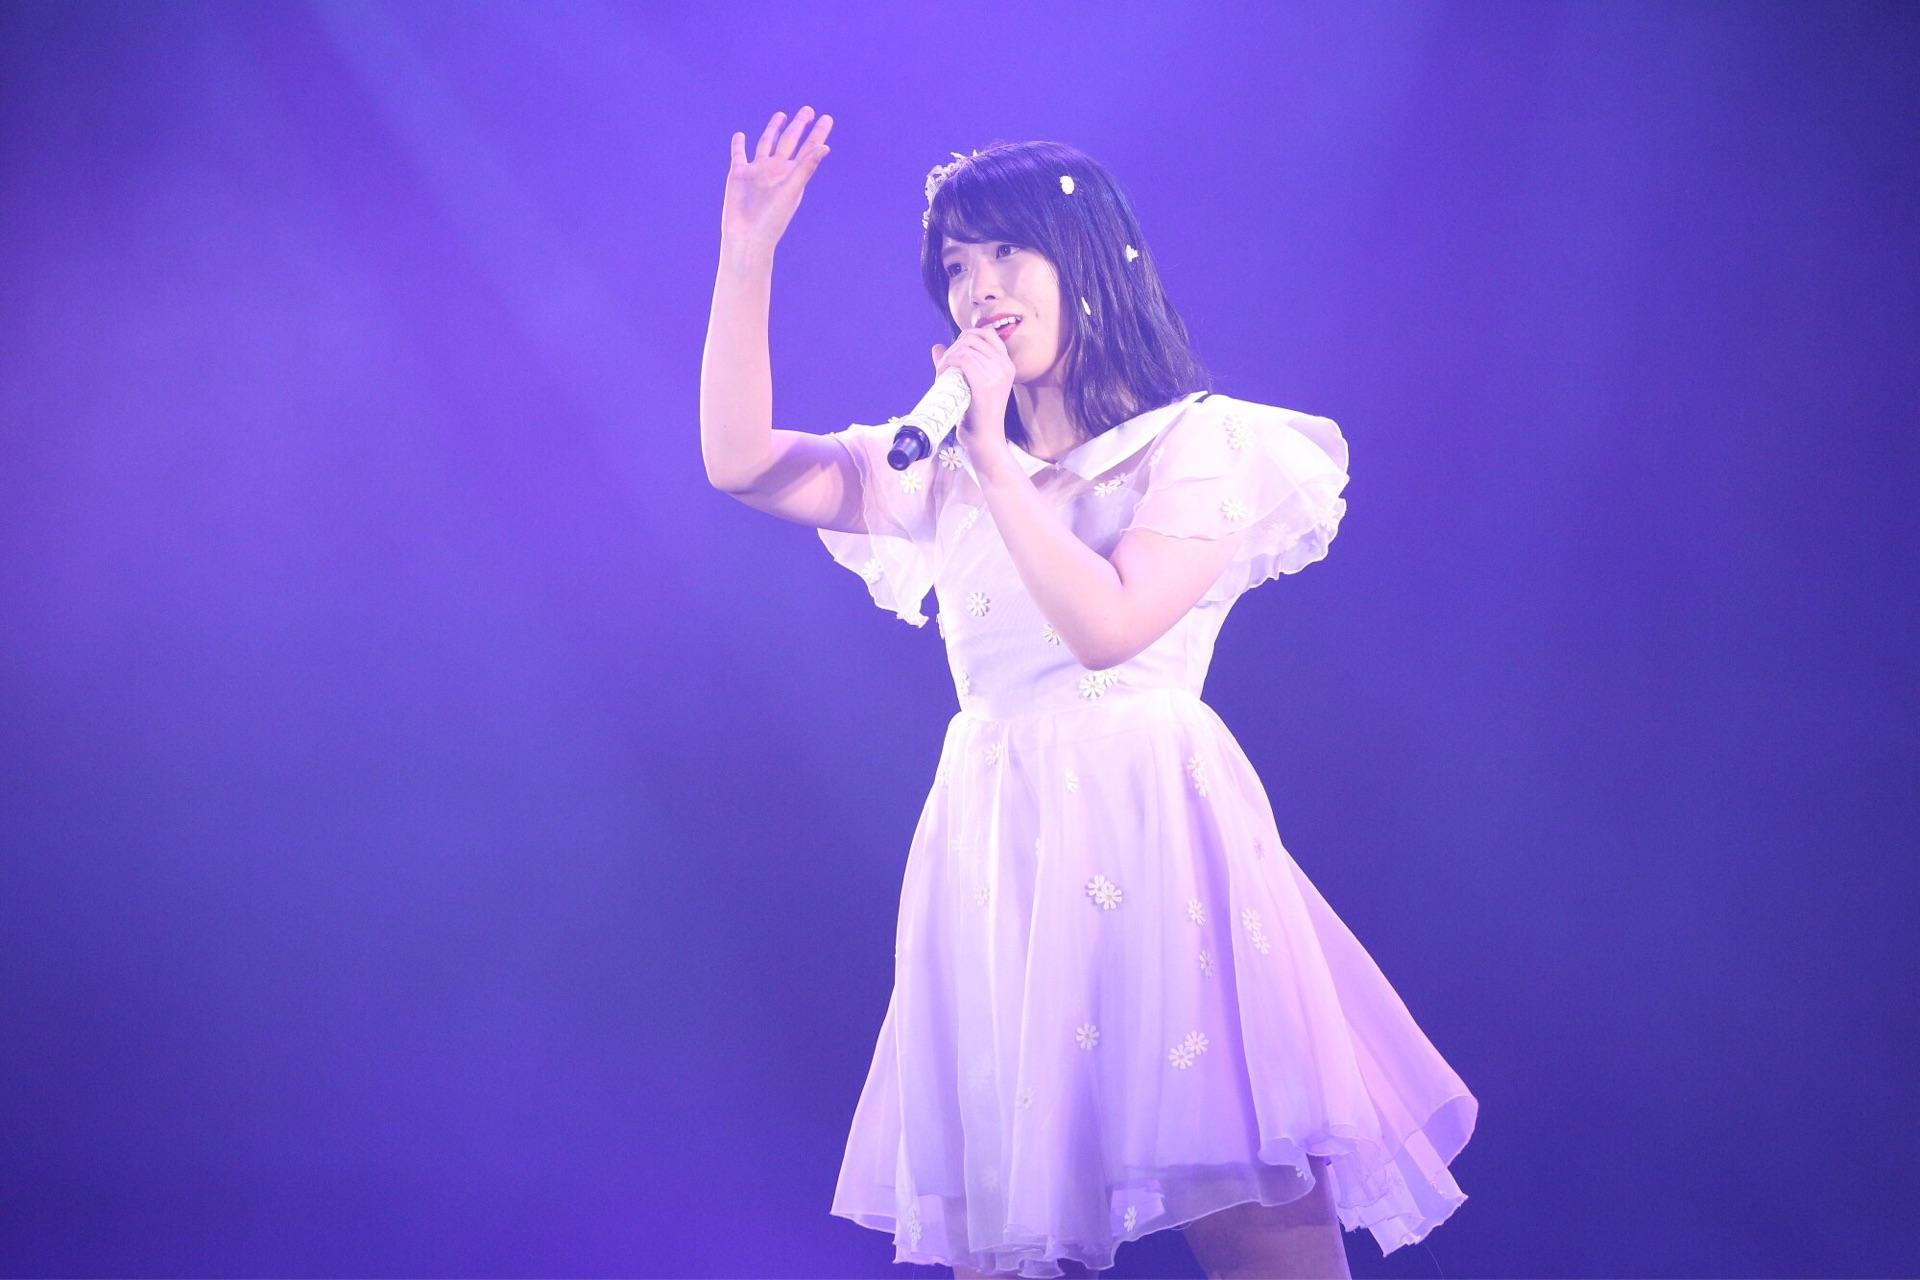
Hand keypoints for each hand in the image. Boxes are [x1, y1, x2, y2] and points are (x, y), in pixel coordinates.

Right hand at [721, 107, 832, 249]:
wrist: (747, 237)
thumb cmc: (772, 219)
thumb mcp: (791, 190)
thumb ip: (806, 167)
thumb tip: (825, 147)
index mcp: (792, 174)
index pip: (808, 148)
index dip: (818, 133)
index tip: (827, 118)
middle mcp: (776, 170)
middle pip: (789, 141)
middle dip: (798, 126)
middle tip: (808, 110)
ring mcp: (757, 171)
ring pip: (766, 143)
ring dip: (773, 130)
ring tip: (781, 115)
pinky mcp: (738, 175)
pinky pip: (738, 155)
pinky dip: (738, 145)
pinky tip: (739, 135)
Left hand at [932, 324, 1014, 463]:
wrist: (984, 440)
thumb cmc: (975, 414)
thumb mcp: (969, 384)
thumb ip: (955, 363)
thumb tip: (936, 346)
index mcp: (1007, 364)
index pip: (988, 333)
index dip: (967, 335)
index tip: (955, 351)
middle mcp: (1005, 366)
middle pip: (973, 338)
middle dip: (953, 347)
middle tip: (945, 366)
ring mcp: (997, 374)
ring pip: (964, 349)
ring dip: (947, 358)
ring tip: (942, 373)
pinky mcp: (985, 383)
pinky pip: (961, 360)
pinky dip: (946, 364)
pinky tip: (941, 375)